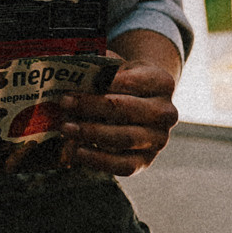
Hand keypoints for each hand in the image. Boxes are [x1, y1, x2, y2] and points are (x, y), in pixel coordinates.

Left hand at [59, 28, 180, 176]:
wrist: (138, 104)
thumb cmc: (120, 82)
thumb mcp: (115, 67)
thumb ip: (98, 67)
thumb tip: (68, 69)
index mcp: (162, 82)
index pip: (132, 81)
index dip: (104, 82)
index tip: (77, 83)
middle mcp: (166, 112)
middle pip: (127, 109)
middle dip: (92, 106)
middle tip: (65, 102)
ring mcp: (159, 139)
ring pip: (125, 137)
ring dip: (91, 133)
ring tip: (66, 127)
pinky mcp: (146, 161)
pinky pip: (124, 165)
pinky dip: (98, 160)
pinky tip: (77, 151)